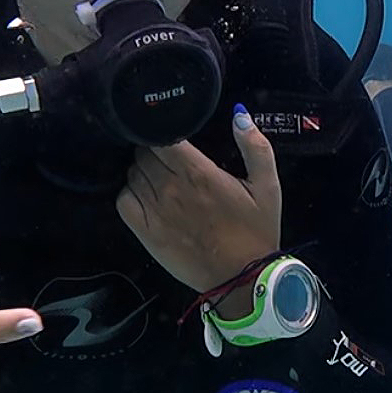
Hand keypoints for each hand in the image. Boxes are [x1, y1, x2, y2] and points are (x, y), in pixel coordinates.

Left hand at [117, 106, 281, 302]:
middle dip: (153, 151)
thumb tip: (239, 113)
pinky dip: (130, 193)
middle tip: (168, 160)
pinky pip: (123, 200)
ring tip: (159, 178)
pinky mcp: (145, 232)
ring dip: (142, 171)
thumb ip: (255, 146)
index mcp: (199, 173)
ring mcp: (155, 211)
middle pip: (143, 153)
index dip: (163, 132)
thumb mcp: (268, 186)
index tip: (172, 136)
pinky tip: (145, 197)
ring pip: (132, 174)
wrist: (243, 279)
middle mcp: (171, 189)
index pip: (161, 138)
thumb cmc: (256, 231)